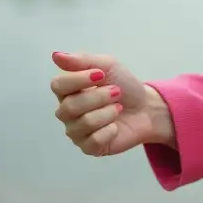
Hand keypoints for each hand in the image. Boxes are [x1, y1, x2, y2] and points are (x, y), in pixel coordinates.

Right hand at [50, 50, 170, 155]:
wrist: (146, 107)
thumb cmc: (124, 85)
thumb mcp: (108, 66)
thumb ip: (82, 61)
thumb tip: (56, 55)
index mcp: (68, 90)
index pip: (57, 85)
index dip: (78, 80)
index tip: (100, 75)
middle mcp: (67, 112)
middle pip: (70, 106)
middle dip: (99, 97)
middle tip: (116, 92)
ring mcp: (76, 131)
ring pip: (83, 123)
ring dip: (108, 112)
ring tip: (118, 108)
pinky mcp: (89, 147)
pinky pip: (93, 141)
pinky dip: (110, 130)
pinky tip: (115, 126)